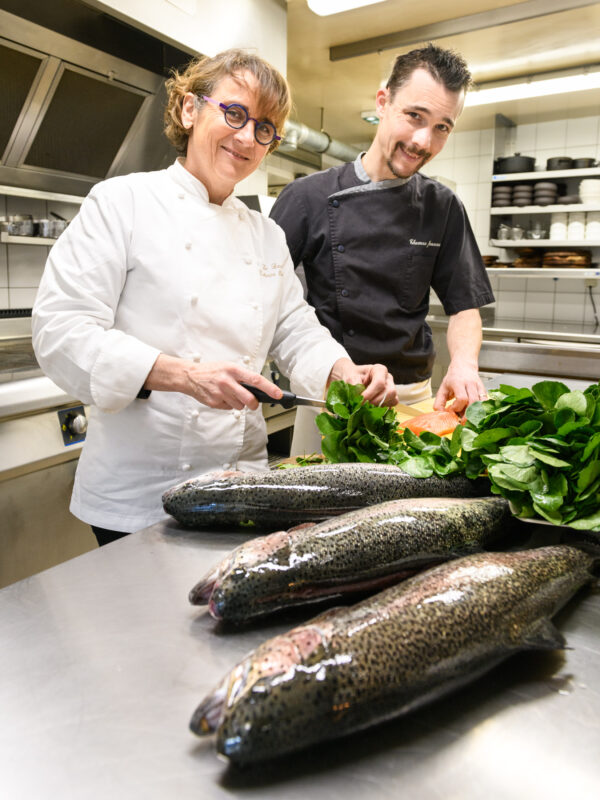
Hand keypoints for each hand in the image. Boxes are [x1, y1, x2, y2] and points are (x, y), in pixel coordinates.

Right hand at [145, 355, 282, 409]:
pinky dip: (228, 404)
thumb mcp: (228, 367)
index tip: (278, 394)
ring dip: (239, 403)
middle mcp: (227, 381)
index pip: (256, 380)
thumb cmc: (212, 371)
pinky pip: (229, 408)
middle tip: (254, 403)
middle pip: (249, 399)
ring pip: (239, 406)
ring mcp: (220, 393)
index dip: (269, 388)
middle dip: (254, 404)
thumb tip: (258, 388)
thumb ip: (242, 376)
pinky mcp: (215, 402)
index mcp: (233, 370)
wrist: (190, 376)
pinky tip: (221, 397)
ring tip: (230, 394)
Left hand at [328, 358, 397, 406]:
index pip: (379, 383)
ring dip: (380, 406)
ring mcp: (391, 388)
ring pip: (393, 400)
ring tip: (367, 407)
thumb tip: (360, 400)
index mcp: (379, 370)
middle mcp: (388, 378)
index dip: (370, 394)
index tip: (360, 401)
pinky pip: (391, 406)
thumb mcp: (350, 378)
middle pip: (390, 392)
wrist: (353, 379)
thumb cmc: (352, 376)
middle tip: (364, 406)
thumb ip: (356, 388)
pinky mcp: (391, 398)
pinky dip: (382, 410)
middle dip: (376, 401)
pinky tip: (371, 409)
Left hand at [433, 360, 486, 413]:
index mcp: (458, 383)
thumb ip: (439, 401)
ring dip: (475, 412)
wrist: (464, 366)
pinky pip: (485, 400)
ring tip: (468, 418)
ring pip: (480, 402)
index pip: (462, 398)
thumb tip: (440, 413)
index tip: (452, 410)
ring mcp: (478, 386)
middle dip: (468, 413)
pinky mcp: (483, 389)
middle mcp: (470, 383)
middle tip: (462, 421)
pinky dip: (481, 409)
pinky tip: (475, 413)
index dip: (457, 407)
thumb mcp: (443, 388)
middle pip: (473, 401)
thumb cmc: (453, 378)